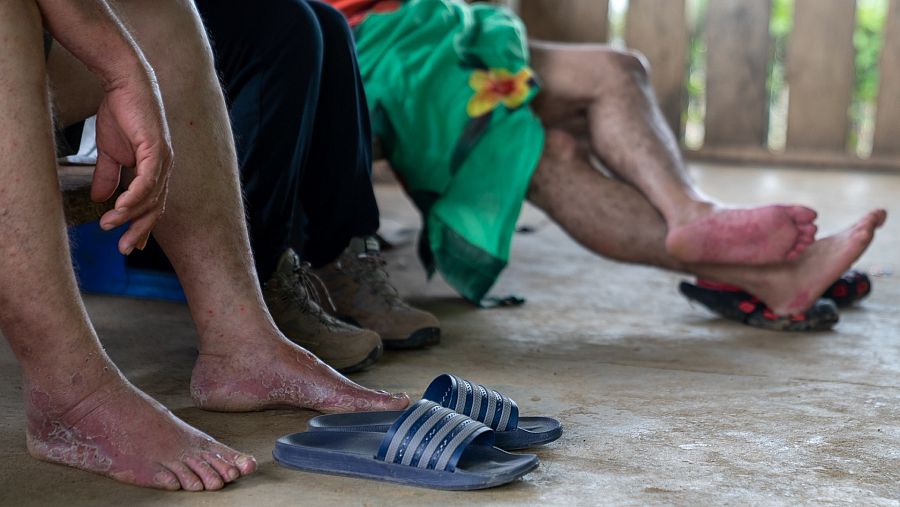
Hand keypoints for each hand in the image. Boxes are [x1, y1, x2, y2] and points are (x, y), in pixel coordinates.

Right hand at [93, 71, 172, 254]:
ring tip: (110, 225)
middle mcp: (164, 168)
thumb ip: (108, 175)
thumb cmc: (120, 114)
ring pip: (150, 197)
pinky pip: (148, 179)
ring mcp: (163, 159)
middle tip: (123, 249)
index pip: (151, 205)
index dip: (141, 226)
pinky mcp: (156, 148)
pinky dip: (135, 195)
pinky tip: (121, 207)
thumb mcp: (110, 151)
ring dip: (129, 214)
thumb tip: (99, 198)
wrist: (124, 84)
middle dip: (139, 230)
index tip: (129, 246)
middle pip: (155, 207)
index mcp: (155, 170)